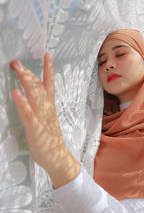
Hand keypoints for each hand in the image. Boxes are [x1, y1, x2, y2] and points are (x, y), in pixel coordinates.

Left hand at [10, 53, 79, 187]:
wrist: (58, 158)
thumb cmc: (50, 140)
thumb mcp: (47, 121)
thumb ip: (41, 109)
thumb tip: (32, 98)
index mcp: (49, 107)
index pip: (49, 84)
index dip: (48, 69)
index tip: (47, 54)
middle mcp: (47, 108)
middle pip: (39, 86)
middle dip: (28, 72)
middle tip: (17, 62)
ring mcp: (42, 117)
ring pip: (35, 95)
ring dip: (26, 80)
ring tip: (17, 68)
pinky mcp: (36, 128)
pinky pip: (29, 113)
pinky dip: (23, 102)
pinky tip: (16, 92)